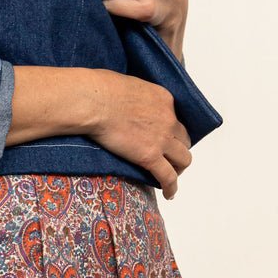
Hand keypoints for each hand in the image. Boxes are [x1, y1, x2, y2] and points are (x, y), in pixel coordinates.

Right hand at [87, 72, 192, 199]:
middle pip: (184, 140)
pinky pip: (168, 177)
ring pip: (183, 159)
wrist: (94, 102)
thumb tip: (129, 105)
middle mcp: (168, 119)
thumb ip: (138, 97)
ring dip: (178, 167)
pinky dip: (171, 187)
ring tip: (169, 174)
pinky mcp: (150, 156)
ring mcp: (161, 139)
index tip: (163, 137)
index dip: (170, 130)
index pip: (175, 119)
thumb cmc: (100, 88)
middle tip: (166, 156)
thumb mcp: (129, 84)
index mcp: (164, 99)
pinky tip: (168, 193)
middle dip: (177, 149)